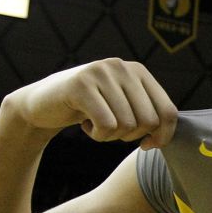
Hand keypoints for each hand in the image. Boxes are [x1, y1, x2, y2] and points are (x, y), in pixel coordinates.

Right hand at [5, 58, 176, 149]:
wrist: (43, 104)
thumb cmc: (89, 110)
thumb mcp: (123, 107)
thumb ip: (147, 115)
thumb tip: (167, 138)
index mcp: (138, 72)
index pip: (167, 111)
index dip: (163, 136)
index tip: (147, 145)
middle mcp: (122, 67)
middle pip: (148, 121)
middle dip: (131, 137)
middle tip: (111, 130)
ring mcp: (101, 72)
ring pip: (127, 125)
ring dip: (111, 137)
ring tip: (97, 125)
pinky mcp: (81, 85)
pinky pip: (106, 125)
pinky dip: (98, 135)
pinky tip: (86, 125)